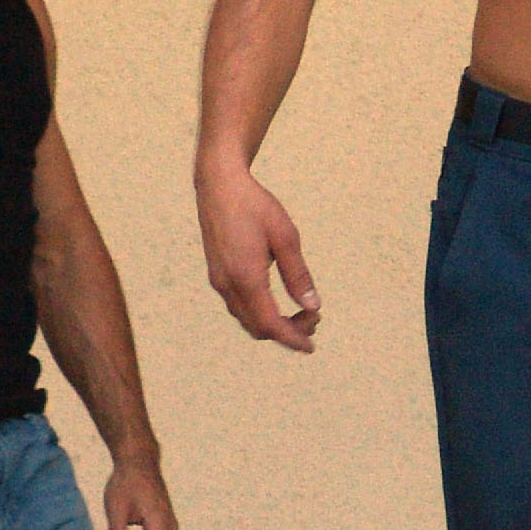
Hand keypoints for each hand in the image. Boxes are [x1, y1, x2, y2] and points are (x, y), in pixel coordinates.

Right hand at [199, 163, 321, 352]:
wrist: (218, 184)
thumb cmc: (254, 205)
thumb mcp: (286, 236)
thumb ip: (298, 274)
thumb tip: (312, 305)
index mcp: (246, 277)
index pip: (270, 324)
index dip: (293, 339)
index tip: (311, 346)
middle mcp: (228, 284)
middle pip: (258, 328)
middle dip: (287, 332)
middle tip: (313, 318)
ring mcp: (219, 280)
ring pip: (246, 320)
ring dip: (272, 324)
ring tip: (300, 312)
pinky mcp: (217, 274)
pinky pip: (238, 307)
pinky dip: (259, 313)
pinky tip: (276, 301)